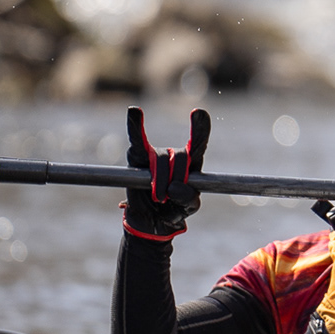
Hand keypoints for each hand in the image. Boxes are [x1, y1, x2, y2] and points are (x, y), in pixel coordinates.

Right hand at [121, 106, 207, 239]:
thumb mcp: (188, 208)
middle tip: (169, 198)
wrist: (151, 222)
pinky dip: (135, 126)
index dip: (199, 128)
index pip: (198, 142)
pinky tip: (134, 111)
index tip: (198, 112)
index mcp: (191, 164)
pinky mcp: (137, 158)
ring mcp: (155, 155)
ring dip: (160, 181)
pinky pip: (137, 141)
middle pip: (181, 157)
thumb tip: (175, 187)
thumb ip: (188, 199)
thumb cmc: (173, 211)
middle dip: (177, 178)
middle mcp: (174, 155)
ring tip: (159, 198)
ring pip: (161, 159)